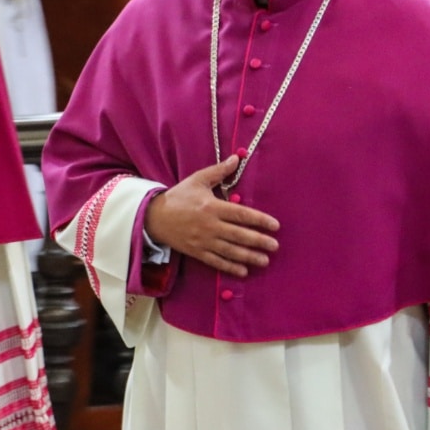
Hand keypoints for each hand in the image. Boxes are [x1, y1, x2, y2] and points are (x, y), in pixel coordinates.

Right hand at [145, 156, 279, 277]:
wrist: (154, 217)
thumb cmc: (179, 196)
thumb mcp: (198, 180)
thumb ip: (219, 171)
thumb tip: (237, 158)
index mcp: (212, 207)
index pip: (241, 214)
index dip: (259, 220)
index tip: (275, 225)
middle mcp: (210, 226)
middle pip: (239, 235)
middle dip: (258, 241)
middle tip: (275, 246)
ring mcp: (203, 241)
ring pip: (230, 251)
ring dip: (249, 257)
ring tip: (265, 261)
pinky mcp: (197, 252)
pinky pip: (216, 261)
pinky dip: (230, 267)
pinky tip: (243, 271)